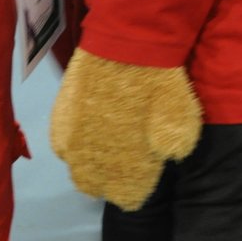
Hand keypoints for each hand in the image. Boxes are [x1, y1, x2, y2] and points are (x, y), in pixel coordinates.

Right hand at [50, 49, 202, 210]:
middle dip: (110, 181)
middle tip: (124, 164)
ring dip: (90, 166)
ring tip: (105, 150)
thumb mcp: (183, 115)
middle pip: (96, 187)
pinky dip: (73, 147)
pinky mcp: (59, 119)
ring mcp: (72, 141)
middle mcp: (93, 159)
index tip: (143, 178)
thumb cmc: (159, 80)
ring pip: (76, 170)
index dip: (136, 190)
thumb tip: (166, 157)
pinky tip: (86, 136)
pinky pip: (62, 147)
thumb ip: (175, 144)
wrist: (127, 43)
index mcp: (125, 164)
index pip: (127, 197)